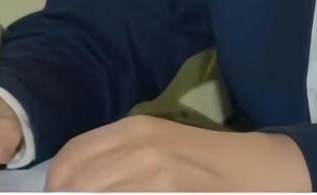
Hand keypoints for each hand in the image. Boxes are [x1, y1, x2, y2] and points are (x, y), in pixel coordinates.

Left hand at [44, 115, 310, 191]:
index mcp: (136, 129)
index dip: (56, 187)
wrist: (260, 174)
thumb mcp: (158, 148)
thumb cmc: (204, 164)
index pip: (69, 160)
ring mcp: (158, 180)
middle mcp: (143, 151)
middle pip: (76, 187)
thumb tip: (64, 188)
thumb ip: (114, 162)